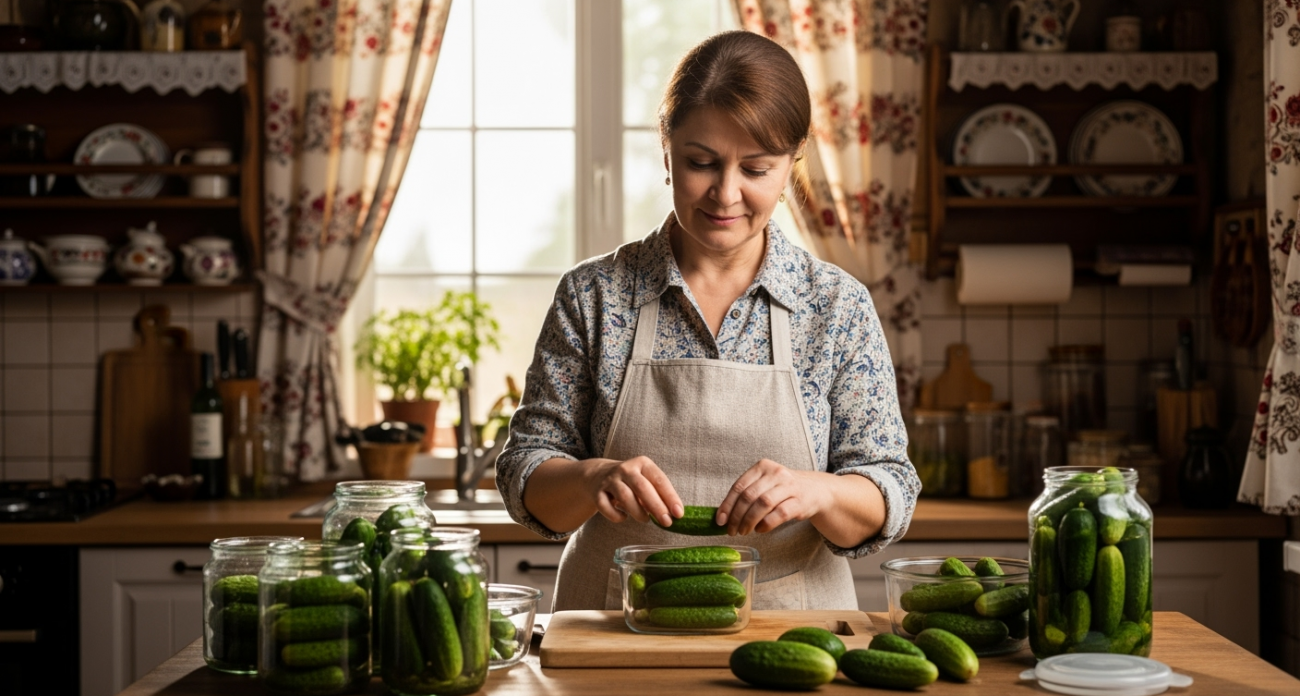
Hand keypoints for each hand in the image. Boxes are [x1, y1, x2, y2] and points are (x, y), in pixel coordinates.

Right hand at [587, 456, 683, 527]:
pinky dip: (616, 516)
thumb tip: (672, 514)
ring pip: (625, 496)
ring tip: (645, 520)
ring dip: (637, 512)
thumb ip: (657, 495)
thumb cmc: (630, 482)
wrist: (598, 476)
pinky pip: (606, 507)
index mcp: (643, 464)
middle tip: (666, 522)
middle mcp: (626, 469)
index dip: (670, 497)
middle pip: (642, 487)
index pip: (659, 480)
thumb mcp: (645, 481)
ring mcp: (610, 480)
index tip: (679, 513)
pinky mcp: (597, 492)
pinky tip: (623, 517)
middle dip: (656, 506)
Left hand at [715, 459, 831, 535]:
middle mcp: (776, 473)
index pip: (739, 486)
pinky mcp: (800, 501)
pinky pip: (779, 514)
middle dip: (737, 516)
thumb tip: (724, 515)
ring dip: (749, 521)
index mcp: (762, 466)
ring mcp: (789, 486)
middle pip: (749, 496)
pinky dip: (766, 524)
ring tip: (744, 531)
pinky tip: (760, 530)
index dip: (727, 505)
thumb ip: (747, 493)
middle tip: (731, 530)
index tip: (720, 521)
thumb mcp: (765, 483)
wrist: (816, 490)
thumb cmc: (783, 488)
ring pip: (763, 504)